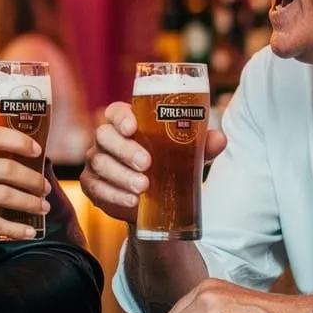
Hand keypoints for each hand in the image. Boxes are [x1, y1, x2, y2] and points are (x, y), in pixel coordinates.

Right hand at [0, 126, 50, 243]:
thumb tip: (16, 157)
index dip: (19, 141)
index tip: (37, 151)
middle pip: (4, 168)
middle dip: (32, 179)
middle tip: (45, 187)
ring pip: (3, 195)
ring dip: (29, 202)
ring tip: (41, 207)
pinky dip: (15, 228)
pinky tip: (28, 231)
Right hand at [80, 102, 226, 222]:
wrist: (158, 199)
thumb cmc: (171, 163)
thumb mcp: (189, 153)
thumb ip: (203, 144)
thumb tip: (220, 139)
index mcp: (127, 122)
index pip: (115, 111)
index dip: (120, 117)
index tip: (133, 127)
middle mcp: (107, 139)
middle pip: (104, 136)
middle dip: (124, 150)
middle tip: (146, 164)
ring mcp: (97, 161)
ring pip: (100, 163)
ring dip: (121, 176)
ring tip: (143, 187)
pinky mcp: (93, 185)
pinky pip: (95, 188)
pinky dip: (113, 195)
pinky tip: (131, 201)